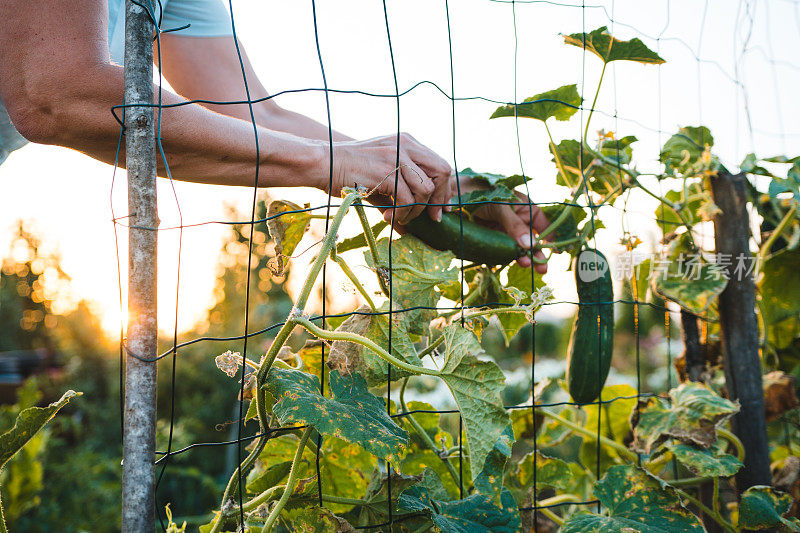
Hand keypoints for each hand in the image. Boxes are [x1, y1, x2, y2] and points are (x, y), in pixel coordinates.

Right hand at [324, 133, 453, 224]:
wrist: (324, 163)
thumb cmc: (348, 171)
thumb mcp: (381, 176)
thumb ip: (399, 194)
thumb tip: (409, 226)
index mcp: (407, 142)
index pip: (440, 164)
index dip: (445, 189)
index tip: (441, 209)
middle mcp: (406, 145)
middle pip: (442, 172)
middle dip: (440, 199)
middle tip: (431, 218)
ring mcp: (397, 156)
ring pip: (426, 190)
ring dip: (415, 210)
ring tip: (398, 217)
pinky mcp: (387, 171)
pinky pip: (407, 200)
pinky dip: (401, 214)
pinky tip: (388, 217)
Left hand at [459, 178, 550, 272]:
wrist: (456, 194)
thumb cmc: (482, 193)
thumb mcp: (501, 208)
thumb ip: (515, 226)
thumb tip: (531, 245)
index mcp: (526, 209)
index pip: (544, 227)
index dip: (550, 240)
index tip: (554, 254)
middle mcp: (518, 221)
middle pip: (532, 241)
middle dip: (537, 254)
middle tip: (542, 270)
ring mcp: (505, 230)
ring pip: (517, 248)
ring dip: (522, 257)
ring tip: (524, 264)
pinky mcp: (493, 238)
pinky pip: (503, 250)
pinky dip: (506, 257)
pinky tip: (509, 262)